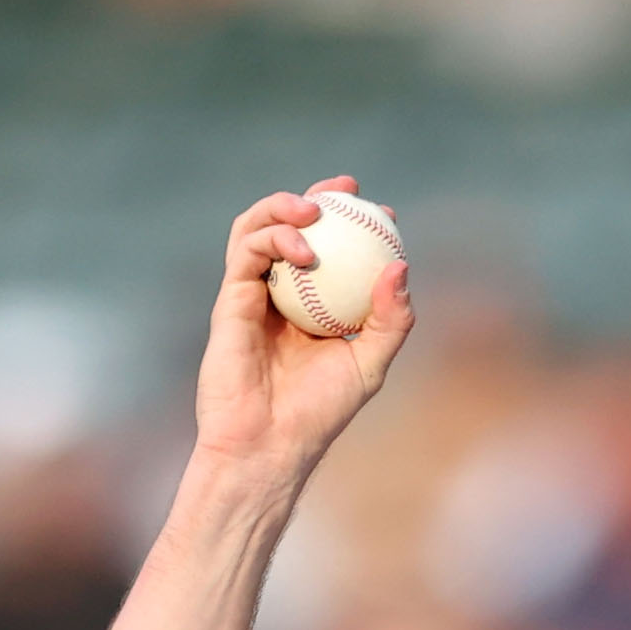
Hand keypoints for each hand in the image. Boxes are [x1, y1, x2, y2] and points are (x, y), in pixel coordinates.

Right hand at [190, 180, 412, 480]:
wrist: (270, 441)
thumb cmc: (320, 411)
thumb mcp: (369, 363)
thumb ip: (391, 319)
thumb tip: (401, 266)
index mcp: (313, 304)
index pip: (332, 251)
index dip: (355, 223)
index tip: (383, 211)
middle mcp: (280, 293)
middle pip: (291, 227)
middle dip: (316, 196)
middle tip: (346, 189)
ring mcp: (252, 292)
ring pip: (258, 226)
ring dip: (285, 206)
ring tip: (315, 210)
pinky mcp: (229, 298)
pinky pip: (246, 251)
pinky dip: (273, 238)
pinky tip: (304, 249)